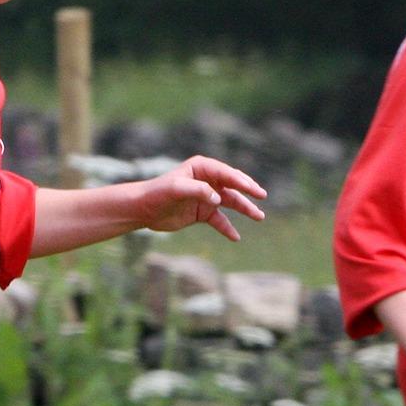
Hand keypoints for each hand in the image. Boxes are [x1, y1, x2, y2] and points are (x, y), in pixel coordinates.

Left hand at [138, 155, 266, 240]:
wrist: (143, 210)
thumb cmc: (157, 194)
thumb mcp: (176, 189)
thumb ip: (197, 190)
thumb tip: (218, 198)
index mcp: (201, 168)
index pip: (225, 173)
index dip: (240, 181)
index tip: (252, 189)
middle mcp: (207, 180)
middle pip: (232, 185)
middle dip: (248, 190)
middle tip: (262, 196)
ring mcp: (206, 197)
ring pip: (230, 202)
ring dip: (244, 209)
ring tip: (259, 217)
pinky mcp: (202, 212)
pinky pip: (219, 220)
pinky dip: (227, 228)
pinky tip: (236, 237)